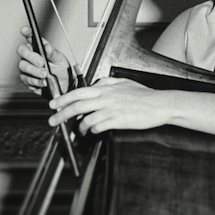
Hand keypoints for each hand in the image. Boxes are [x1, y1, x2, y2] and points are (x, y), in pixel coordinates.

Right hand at [15, 25, 71, 94]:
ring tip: (45, 74)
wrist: (63, 85)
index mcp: (38, 47)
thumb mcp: (59, 59)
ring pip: (23, 66)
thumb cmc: (61, 69)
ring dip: (35, 71)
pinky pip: (27, 80)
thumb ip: (52, 53)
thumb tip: (47, 47)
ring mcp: (27, 68)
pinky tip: (43, 81)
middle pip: (22, 51)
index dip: (26, 32)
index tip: (25, 30)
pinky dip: (36, 81)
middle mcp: (30, 56)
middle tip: (42, 62)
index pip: (30, 37)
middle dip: (31, 57)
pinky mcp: (27, 80)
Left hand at [47, 77, 169, 134]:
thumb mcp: (123, 82)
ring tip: (75, 131)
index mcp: (106, 88)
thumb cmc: (144, 95)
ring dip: (77, 126)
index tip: (54, 104)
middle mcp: (106, 97)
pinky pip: (99, 126)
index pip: (79, 92)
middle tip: (53, 121)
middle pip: (78, 105)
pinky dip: (91, 130)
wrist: (160, 104)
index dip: (64, 98)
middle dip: (62, 114)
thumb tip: (94, 84)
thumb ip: (107, 82)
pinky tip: (91, 132)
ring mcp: (112, 109)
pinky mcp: (118, 120)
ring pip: (86, 117)